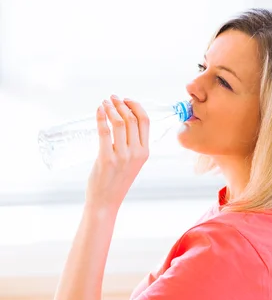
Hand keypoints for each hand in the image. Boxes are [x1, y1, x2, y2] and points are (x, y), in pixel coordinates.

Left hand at [85, 95, 149, 212]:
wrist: (106, 201)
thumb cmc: (116, 181)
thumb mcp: (131, 163)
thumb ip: (132, 145)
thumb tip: (123, 120)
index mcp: (145, 153)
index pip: (145, 122)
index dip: (136, 106)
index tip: (126, 100)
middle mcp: (136, 153)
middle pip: (132, 119)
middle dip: (121, 104)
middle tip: (112, 98)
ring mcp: (122, 156)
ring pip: (119, 122)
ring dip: (111, 108)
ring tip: (104, 103)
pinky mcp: (106, 158)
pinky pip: (104, 132)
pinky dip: (101, 117)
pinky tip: (98, 110)